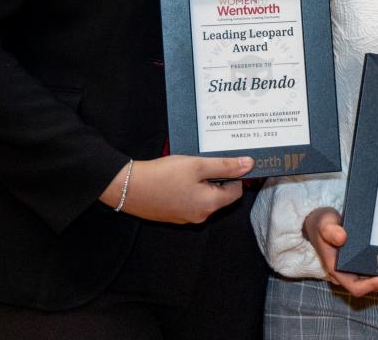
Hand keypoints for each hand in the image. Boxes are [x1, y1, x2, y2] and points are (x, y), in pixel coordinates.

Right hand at [100, 155, 252, 223]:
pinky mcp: (172, 215)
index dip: (234, 174)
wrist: (127, 187)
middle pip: (220, 195)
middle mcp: (200, 216)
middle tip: (204, 161)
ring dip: (202, 182)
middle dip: (216, 177)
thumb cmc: (163, 175)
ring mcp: (185, 217)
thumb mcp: (197, 165)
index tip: (223, 161)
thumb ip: (225, 166)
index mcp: (210, 205)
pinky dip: (189, 188)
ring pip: (204, 197)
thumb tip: (250, 164)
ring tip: (189, 167)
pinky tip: (177, 176)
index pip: (236, 191)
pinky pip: (189, 200)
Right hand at [302, 207, 377, 297]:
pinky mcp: (369, 260)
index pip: (356, 286)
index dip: (373, 285)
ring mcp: (361, 268)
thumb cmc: (323, 224)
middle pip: (375, 286)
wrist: (325, 222)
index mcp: (339, 270)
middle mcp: (352, 273)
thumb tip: (341, 238)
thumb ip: (329, 230)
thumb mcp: (323, 224)